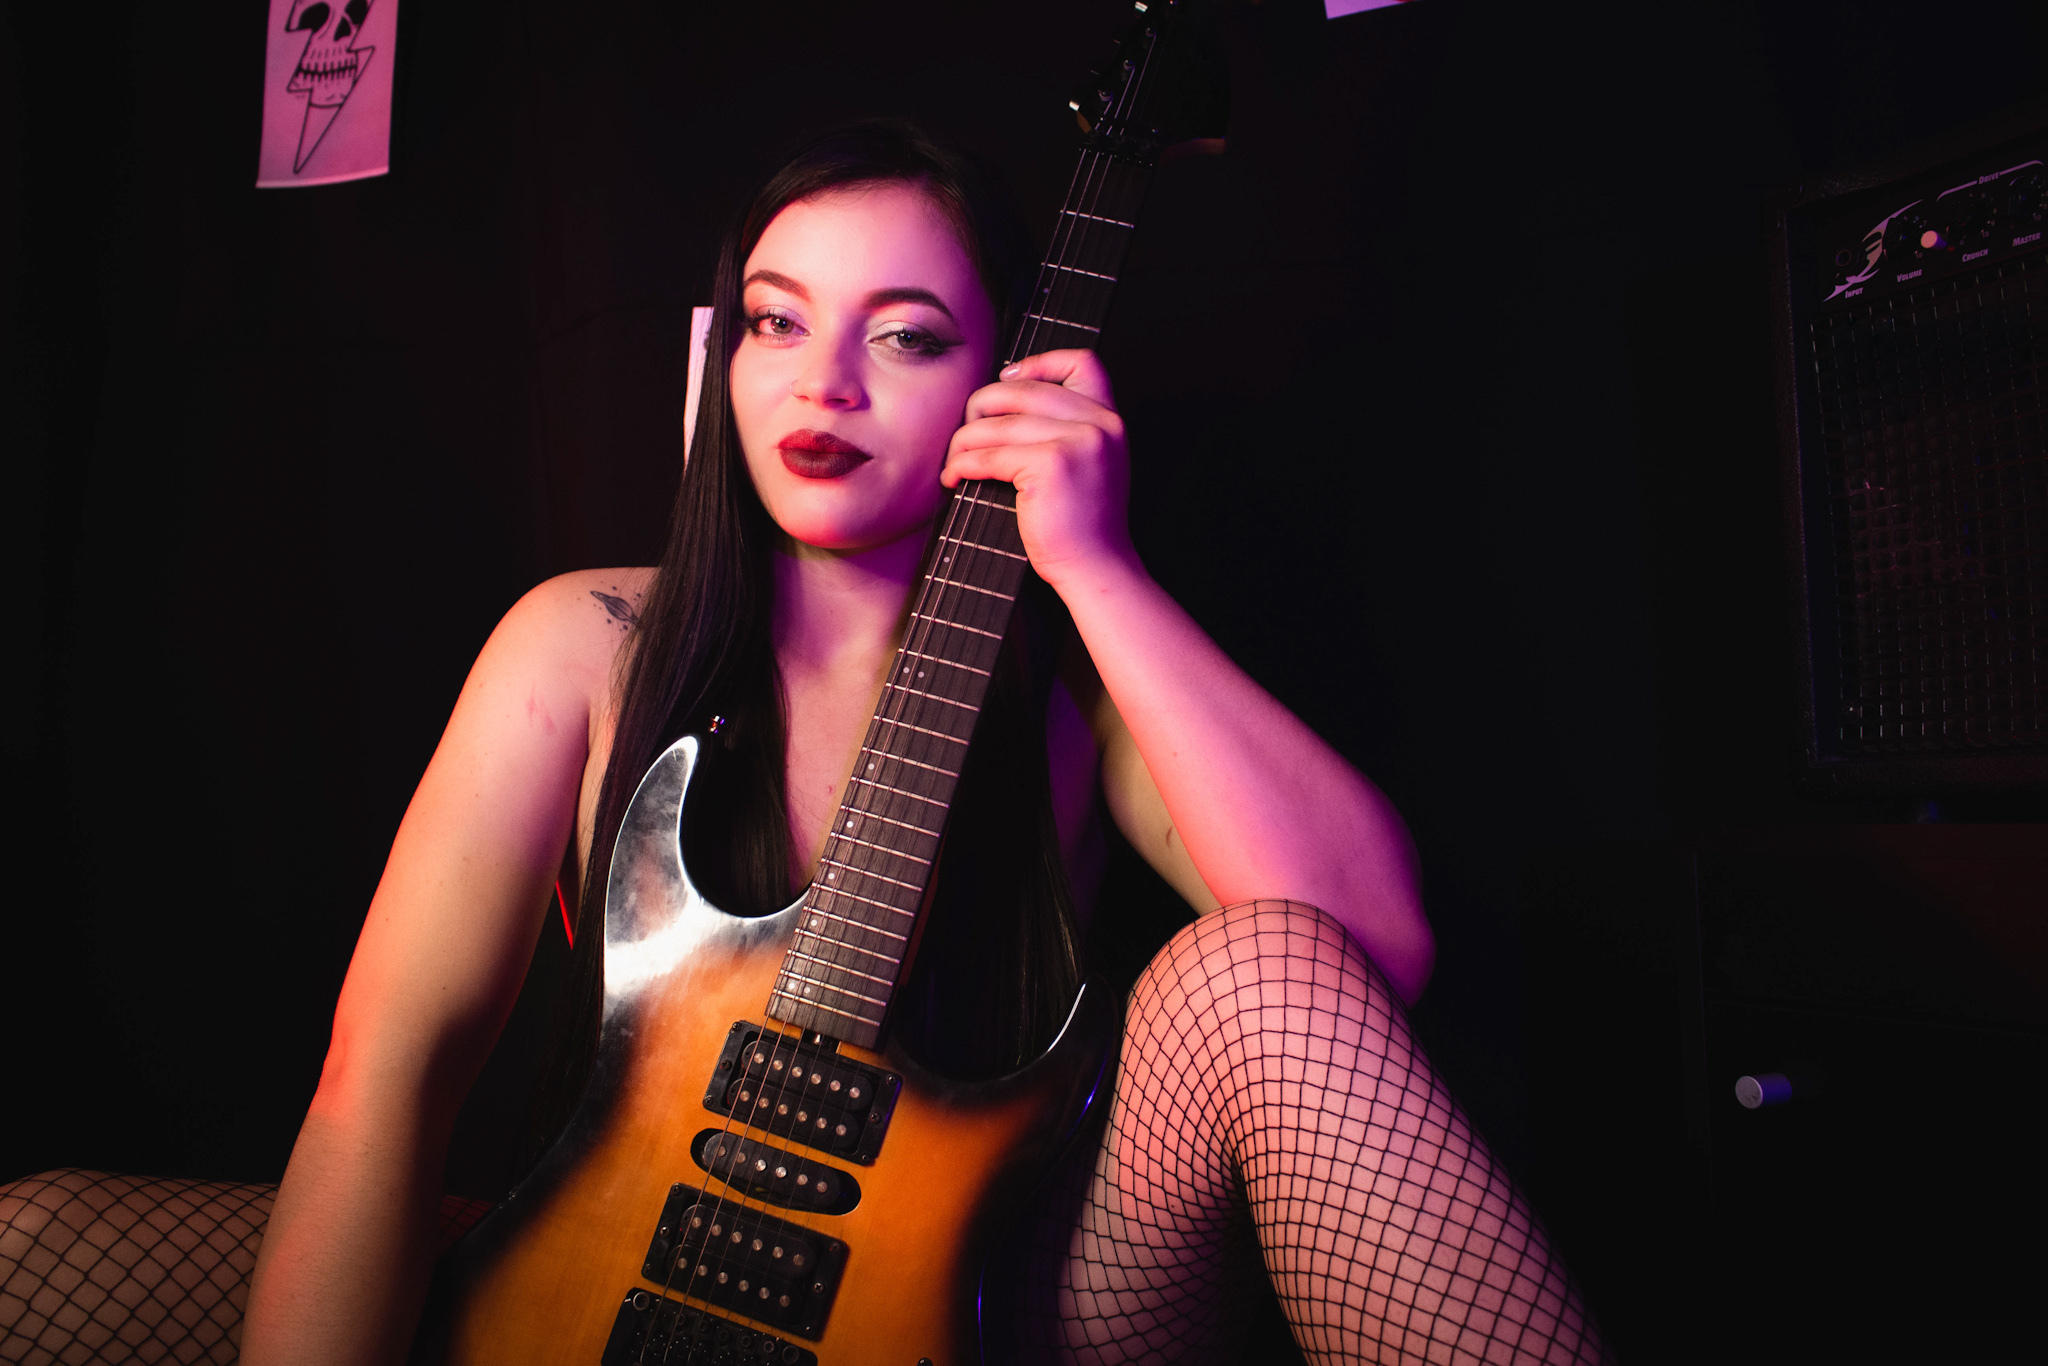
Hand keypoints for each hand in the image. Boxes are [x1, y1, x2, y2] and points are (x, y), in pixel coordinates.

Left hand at [941, 349, 1134, 590]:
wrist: (1097, 569)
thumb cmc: (1083, 527)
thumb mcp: (1091, 465)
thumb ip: (1067, 430)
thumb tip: (1005, 398)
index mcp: (1110, 420)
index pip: (1083, 362)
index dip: (1039, 363)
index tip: (1008, 380)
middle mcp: (1099, 424)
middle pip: (1022, 390)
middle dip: (981, 408)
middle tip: (967, 433)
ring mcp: (1078, 441)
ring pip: (998, 425)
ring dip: (963, 443)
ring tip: (955, 461)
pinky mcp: (1051, 465)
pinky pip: (989, 455)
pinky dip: (962, 465)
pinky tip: (954, 477)